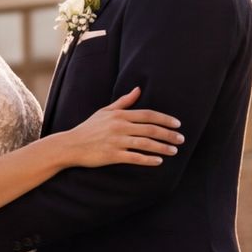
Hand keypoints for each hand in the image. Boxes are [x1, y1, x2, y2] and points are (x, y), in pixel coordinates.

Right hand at [57, 86, 181, 168]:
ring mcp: (116, 141)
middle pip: (150, 129)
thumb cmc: (88, 128)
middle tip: (181, 139)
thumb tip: (138, 89)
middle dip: (168, 134)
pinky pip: (135, 157)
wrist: (70, 145)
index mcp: (119, 115)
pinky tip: (158, 161)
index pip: (148, 115)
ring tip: (174, 151)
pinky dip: (148, 159)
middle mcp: (120, 126)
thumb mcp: (105, 112)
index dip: (165, 119)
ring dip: (162, 147)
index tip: (177, 124)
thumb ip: (123, 102)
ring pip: (145, 143)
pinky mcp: (112, 155)